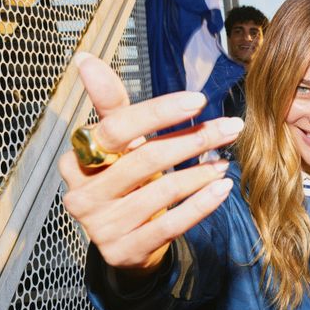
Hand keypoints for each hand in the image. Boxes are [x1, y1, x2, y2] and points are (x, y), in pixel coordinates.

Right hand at [58, 53, 243, 273]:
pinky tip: (223, 188)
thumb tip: (85, 59)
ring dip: (201, 174)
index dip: (158, 112)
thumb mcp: (119, 141)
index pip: (118, 127)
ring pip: (162, 192)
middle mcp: (82, 192)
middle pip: (147, 158)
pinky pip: (170, 225)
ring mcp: (100, 226)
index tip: (199, 100)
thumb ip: (109, 103)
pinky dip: (201, 204)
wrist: (125, 238)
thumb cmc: (127, 177)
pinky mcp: (123, 251)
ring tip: (226, 161)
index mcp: (78, 157)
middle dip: (195, 140)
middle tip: (231, 128)